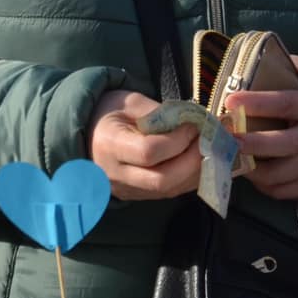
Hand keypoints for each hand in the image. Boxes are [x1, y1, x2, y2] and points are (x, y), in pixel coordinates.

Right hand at [87, 90, 202, 200]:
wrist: (88, 133)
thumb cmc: (109, 112)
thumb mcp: (131, 102)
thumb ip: (160, 113)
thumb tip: (194, 123)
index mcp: (109, 144)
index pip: (148, 152)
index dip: (177, 140)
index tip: (193, 125)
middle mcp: (115, 174)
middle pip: (161, 180)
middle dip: (192, 161)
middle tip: (208, 141)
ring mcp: (125, 189)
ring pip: (167, 191)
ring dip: (195, 173)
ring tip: (209, 151)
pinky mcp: (136, 196)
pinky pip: (167, 193)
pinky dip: (188, 179)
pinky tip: (199, 162)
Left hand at [223, 55, 297, 200]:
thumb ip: (293, 65)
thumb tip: (258, 60)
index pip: (284, 103)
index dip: (256, 103)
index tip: (230, 100)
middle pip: (279, 145)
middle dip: (248, 143)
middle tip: (225, 138)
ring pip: (280, 175)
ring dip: (252, 169)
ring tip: (236, 157)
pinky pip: (289, 191)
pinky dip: (268, 187)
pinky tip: (256, 174)